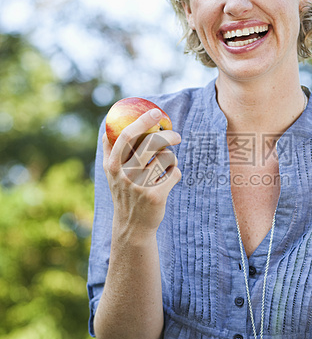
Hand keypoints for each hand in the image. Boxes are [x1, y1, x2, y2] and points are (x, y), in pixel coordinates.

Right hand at [103, 108, 180, 233]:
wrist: (132, 227)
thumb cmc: (125, 194)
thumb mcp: (111, 174)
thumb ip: (110, 151)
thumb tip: (107, 126)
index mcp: (113, 165)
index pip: (126, 135)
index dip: (142, 121)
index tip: (155, 112)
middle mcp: (125, 174)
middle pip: (151, 143)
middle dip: (168, 135)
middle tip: (176, 136)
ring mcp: (140, 185)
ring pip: (167, 157)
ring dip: (171, 159)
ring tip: (167, 167)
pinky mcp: (156, 195)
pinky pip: (175, 173)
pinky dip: (175, 173)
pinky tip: (168, 180)